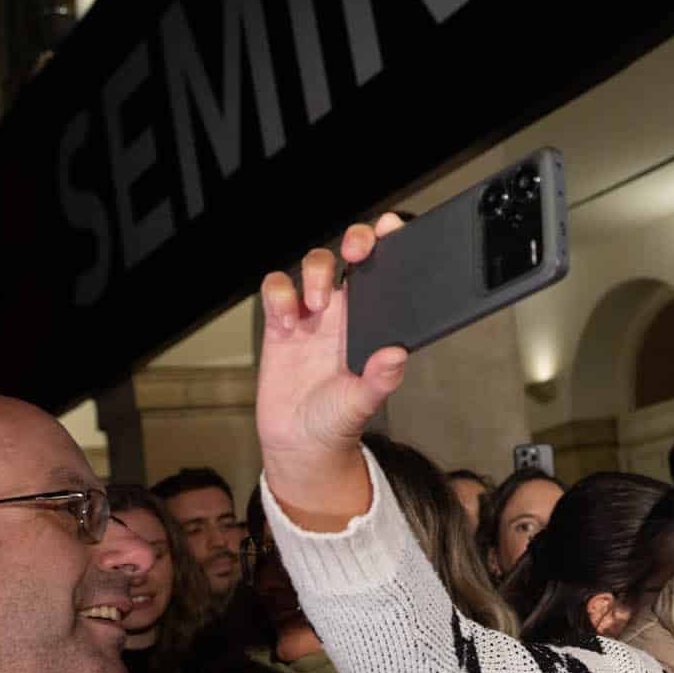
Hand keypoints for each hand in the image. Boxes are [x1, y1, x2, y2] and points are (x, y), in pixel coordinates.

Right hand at [257, 215, 409, 530]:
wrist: (299, 443)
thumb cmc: (337, 419)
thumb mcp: (363, 403)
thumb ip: (381, 380)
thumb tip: (397, 354)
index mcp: (373, 321)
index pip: (386, 272)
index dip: (389, 243)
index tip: (393, 229)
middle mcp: (344, 311)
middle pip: (350, 253)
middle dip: (355, 240)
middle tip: (357, 252)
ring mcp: (311, 314)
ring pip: (314, 264)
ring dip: (315, 274)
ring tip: (317, 307)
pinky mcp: (279, 323)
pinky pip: (276, 288)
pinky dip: (280, 295)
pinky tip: (287, 323)